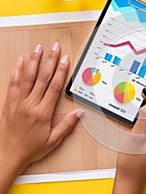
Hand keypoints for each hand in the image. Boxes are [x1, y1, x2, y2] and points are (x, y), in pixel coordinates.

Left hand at [0, 43, 81, 192]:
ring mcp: (19, 102)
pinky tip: (20, 61)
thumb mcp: (53, 140)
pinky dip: (16, 71)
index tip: (65, 60)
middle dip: (51, 60)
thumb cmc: (30, 149)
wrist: (7, 155)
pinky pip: (13, 84)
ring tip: (39, 49)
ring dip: (34, 61)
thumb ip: (67, 125)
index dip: (61, 71)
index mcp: (43, 112)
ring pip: (28, 77)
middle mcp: (30, 104)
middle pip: (43, 78)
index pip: (55, 87)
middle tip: (55, 48)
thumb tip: (79, 113)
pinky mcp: (9, 103)